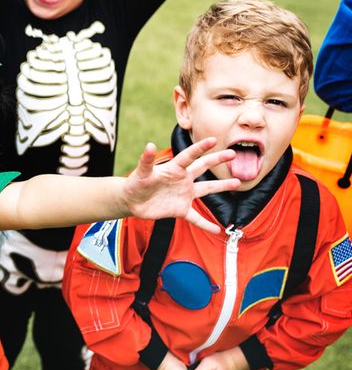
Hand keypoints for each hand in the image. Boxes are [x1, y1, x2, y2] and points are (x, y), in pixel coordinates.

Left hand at [123, 138, 238, 233]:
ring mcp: (183, 195)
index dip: (200, 148)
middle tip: (233, 153)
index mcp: (174, 169)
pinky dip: (206, 224)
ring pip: (206, 190)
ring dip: (221, 186)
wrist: (132, 201)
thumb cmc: (135, 184)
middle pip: (203, 167)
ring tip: (237, 183)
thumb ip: (146, 160)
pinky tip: (217, 230)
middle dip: (217, 159)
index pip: (189, 156)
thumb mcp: (141, 173)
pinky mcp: (180, 210)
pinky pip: (196, 218)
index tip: (213, 140)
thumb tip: (149, 145)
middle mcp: (182, 180)